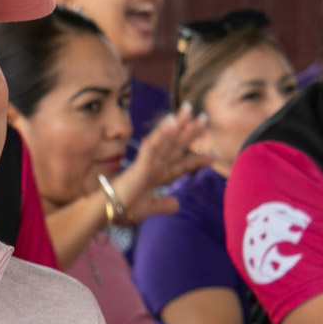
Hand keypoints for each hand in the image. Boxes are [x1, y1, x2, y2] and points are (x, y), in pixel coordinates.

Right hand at [111, 103, 211, 221]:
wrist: (107, 211)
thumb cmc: (122, 209)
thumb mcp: (148, 209)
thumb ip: (163, 205)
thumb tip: (178, 205)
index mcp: (157, 176)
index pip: (181, 164)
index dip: (198, 159)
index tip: (215, 153)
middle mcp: (155, 166)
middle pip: (176, 146)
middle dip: (191, 132)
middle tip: (205, 117)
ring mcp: (148, 163)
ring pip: (167, 141)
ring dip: (180, 126)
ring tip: (192, 111)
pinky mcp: (140, 164)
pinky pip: (153, 146)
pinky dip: (162, 134)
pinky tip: (171, 122)